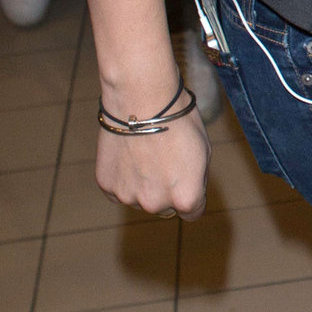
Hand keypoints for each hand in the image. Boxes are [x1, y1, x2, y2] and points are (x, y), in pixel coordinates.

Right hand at [94, 107, 211, 220]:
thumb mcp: (204, 151)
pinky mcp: (107, 186)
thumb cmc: (177, 121)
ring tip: (143, 153)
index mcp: (186, 197)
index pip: (192, 213)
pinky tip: (127, 154)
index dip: (191, 193)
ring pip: (139, 199)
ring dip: (142, 185)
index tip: (185, 177)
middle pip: (164, 208)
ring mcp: (128, 197)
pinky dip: (122, 177)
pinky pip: (118, 189)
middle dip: (166, 191)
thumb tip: (188, 191)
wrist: (142, 99)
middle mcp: (156, 204)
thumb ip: (195, 180)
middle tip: (162, 160)